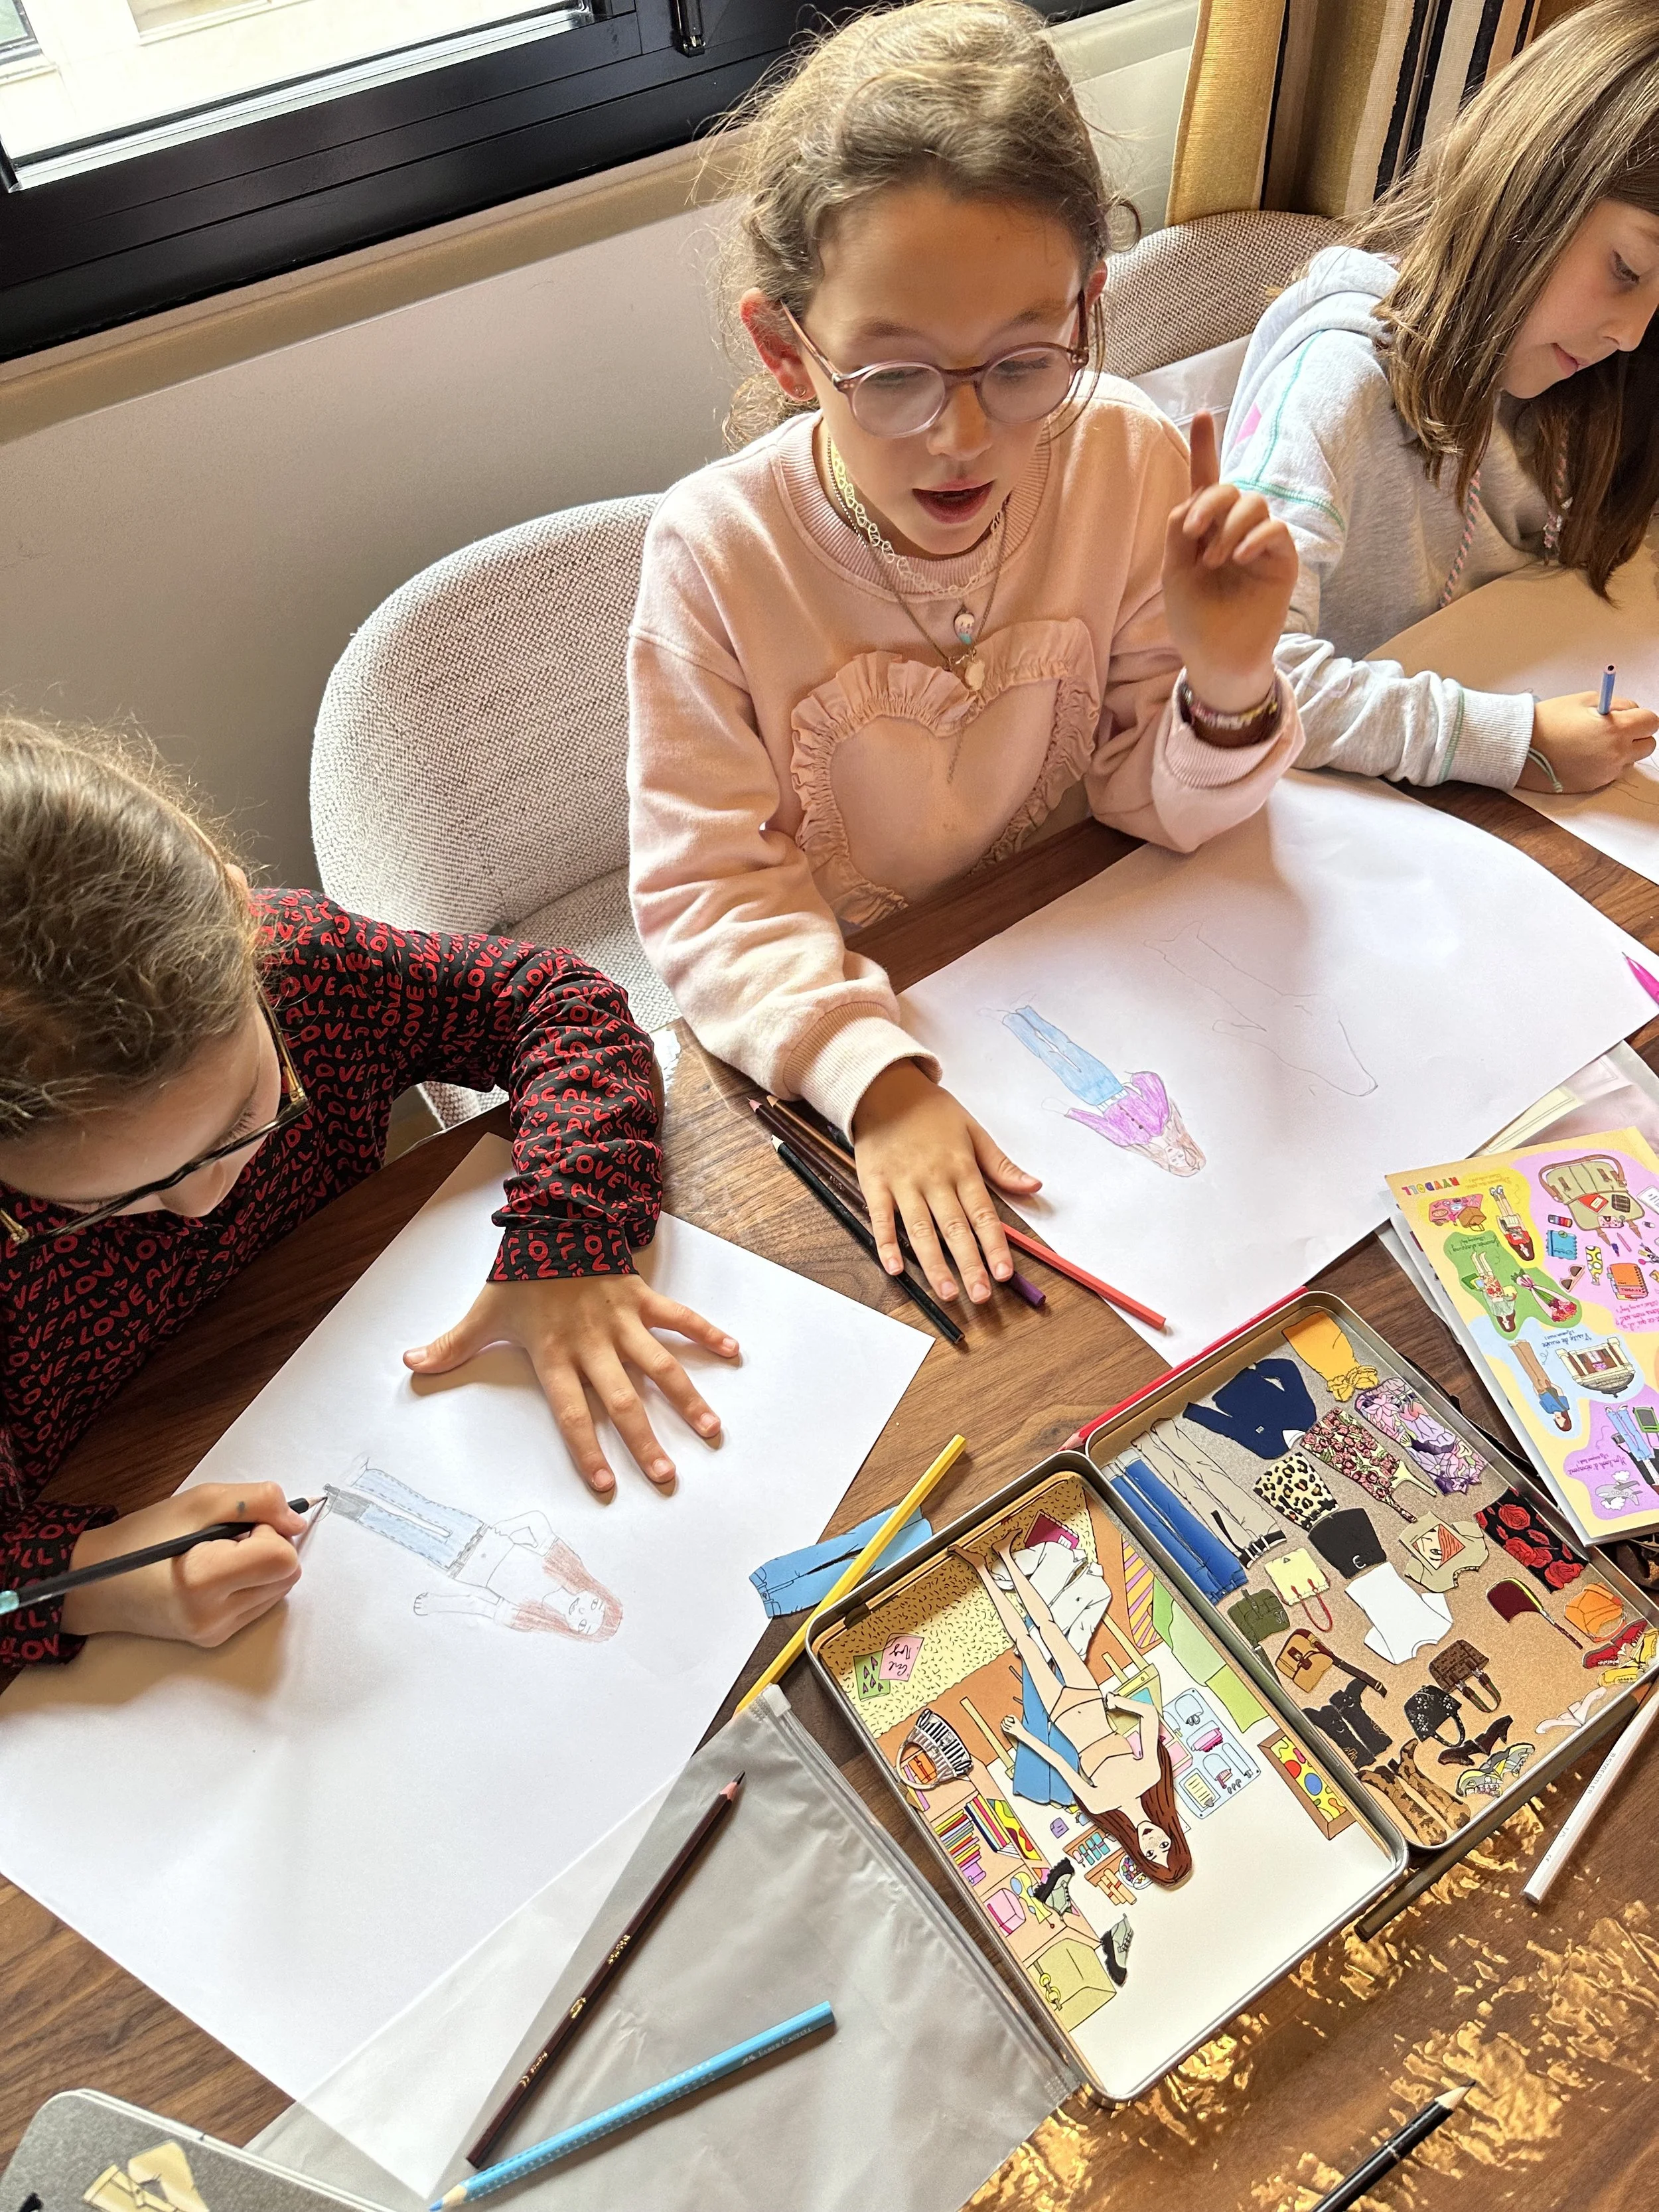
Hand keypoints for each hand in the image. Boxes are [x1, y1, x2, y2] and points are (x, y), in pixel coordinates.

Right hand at [61, 1483, 306, 1645]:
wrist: (98, 1584)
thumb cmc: (144, 1538)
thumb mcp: (200, 1501)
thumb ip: (257, 1500)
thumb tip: (297, 1521)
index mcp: (204, 1580)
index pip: (282, 1558)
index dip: (270, 1532)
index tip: (240, 1526)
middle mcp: (214, 1616)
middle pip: (288, 1575)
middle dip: (270, 1547)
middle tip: (229, 1538)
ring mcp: (216, 1633)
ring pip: (279, 1590)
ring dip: (261, 1565)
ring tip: (219, 1556)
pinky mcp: (216, 1639)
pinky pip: (261, 1604)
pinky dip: (250, 1583)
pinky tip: (217, 1575)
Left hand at [404, 1276, 738, 1498]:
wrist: (551, 1217)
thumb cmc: (519, 1271)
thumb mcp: (483, 1311)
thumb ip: (452, 1345)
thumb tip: (410, 1365)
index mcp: (554, 1353)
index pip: (570, 1412)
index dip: (586, 1450)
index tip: (605, 1485)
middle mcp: (592, 1343)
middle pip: (621, 1400)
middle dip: (644, 1441)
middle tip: (666, 1477)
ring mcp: (622, 1320)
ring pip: (659, 1365)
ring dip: (687, 1398)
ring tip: (710, 1430)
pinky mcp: (641, 1297)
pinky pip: (679, 1317)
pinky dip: (707, 1333)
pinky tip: (733, 1351)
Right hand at [851, 1062, 1038, 1302]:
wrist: (884, 1087)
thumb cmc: (931, 1111)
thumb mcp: (973, 1130)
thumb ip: (1001, 1165)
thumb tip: (1035, 1186)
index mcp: (961, 1167)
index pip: (983, 1213)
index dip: (994, 1245)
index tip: (1005, 1272)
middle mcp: (934, 1179)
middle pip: (954, 1228)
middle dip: (969, 1264)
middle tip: (981, 1296)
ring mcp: (902, 1183)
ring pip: (920, 1230)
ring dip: (933, 1264)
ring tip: (946, 1292)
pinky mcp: (875, 1184)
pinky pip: (881, 1218)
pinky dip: (886, 1244)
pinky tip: (895, 1269)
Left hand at [1163, 411, 1298, 720]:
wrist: (1215, 658)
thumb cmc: (1193, 619)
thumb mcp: (1174, 572)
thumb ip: (1179, 531)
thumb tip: (1195, 497)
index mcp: (1205, 529)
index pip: (1207, 480)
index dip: (1205, 447)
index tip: (1202, 413)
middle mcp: (1235, 530)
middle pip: (1230, 488)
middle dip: (1209, 501)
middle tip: (1190, 535)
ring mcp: (1261, 543)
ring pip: (1254, 503)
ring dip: (1229, 526)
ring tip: (1213, 561)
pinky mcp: (1282, 560)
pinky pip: (1276, 529)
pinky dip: (1255, 536)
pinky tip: (1239, 557)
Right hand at [1521, 692, 1657, 792]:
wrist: (1520, 749)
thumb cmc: (1547, 723)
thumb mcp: (1584, 700)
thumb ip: (1615, 704)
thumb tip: (1628, 710)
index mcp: (1616, 729)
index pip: (1651, 722)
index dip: (1640, 716)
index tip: (1629, 716)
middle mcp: (1616, 754)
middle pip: (1647, 744)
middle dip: (1635, 735)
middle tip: (1615, 729)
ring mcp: (1606, 772)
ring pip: (1631, 760)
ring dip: (1622, 751)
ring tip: (1595, 743)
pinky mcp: (1594, 785)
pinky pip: (1612, 773)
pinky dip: (1605, 764)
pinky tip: (1585, 756)